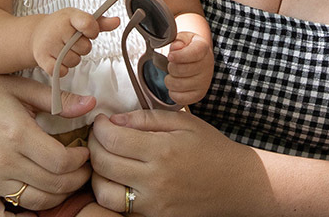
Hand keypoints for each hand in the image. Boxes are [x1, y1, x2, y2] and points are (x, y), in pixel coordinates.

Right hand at [0, 69, 95, 216]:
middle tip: (82, 169)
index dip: (81, 161)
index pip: (62, 162)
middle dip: (75, 180)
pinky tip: (31, 211)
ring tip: (64, 182)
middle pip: (52, 185)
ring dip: (55, 197)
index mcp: (18, 134)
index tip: (85, 152)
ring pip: (32, 202)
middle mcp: (2, 161)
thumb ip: (59, 100)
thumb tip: (91, 104)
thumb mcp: (24, 88)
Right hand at [31, 8, 119, 76]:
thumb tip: (117, 21)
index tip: (89, 31)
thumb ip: (99, 23)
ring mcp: (49, 44)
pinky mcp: (42, 58)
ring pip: (75, 61)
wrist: (37, 33)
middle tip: (72, 41)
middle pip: (85, 48)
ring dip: (72, 58)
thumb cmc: (61, 26)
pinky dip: (63, 68)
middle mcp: (58, 29)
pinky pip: (62, 71)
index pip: (88, 24)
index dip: (93, 31)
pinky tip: (58, 59)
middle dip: (81, 47)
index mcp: (70, 16)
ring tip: (64, 49)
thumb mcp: (79, 19)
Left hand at [88, 110, 255, 216]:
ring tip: (105, 160)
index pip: (112, 140)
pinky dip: (111, 193)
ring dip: (97, 174)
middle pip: (103, 164)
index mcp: (163, 151)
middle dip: (92, 146)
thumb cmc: (211, 148)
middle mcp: (155, 180)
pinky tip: (118, 178)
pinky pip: (120, 209)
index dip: (99, 128)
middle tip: (98, 137)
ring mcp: (154, 204)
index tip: (101, 121)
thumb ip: (146, 119)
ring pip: (104, 193)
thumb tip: (114, 120)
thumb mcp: (183, 123)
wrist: (236, 184)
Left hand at [165, 32, 212, 106]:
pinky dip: (173, 92)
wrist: (197, 60)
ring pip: (178, 85)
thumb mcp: (183, 39)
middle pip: (181, 70)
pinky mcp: (199, 95)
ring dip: (169, 80)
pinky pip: (180, 98)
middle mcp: (207, 66)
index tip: (170, 56)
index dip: (179, 56)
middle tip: (171, 65)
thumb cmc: (187, 48)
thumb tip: (175, 48)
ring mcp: (204, 82)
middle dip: (170, 67)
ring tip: (172, 75)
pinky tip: (175, 86)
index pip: (194, 53)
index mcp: (203, 48)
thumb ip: (178, 40)